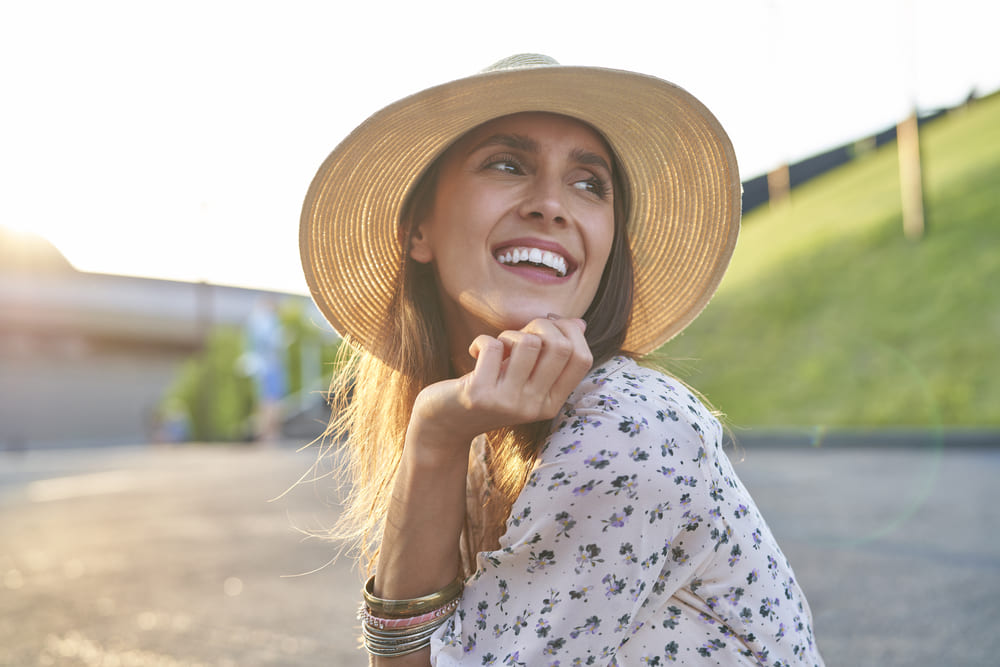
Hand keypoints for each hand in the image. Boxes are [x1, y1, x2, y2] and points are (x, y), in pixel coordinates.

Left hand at [407, 316, 592, 455]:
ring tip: (497, 346)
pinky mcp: (480, 395)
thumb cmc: (489, 390)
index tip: (550, 323)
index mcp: (551, 402)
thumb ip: (550, 355)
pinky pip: (493, 346)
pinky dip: (481, 341)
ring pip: (528, 343)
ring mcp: (508, 402)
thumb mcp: (524, 377)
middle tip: (520, 333)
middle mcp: (534, 406)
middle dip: (541, 324)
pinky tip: (474, 353)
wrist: (445, 424)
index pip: (582, 359)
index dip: (571, 331)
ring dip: (510, 334)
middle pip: (560, 346)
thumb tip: (580, 324)